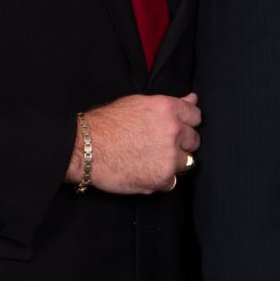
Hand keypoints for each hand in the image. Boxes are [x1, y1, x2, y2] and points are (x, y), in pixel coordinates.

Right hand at [73, 93, 201, 194]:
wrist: (83, 148)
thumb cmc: (105, 124)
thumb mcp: (138, 103)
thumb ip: (170, 104)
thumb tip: (192, 99)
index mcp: (168, 109)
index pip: (196, 117)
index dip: (186, 123)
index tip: (177, 128)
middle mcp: (173, 131)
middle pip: (194, 140)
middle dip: (180, 143)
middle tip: (157, 145)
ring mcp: (170, 156)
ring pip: (186, 161)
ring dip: (172, 162)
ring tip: (148, 159)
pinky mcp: (162, 178)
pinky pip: (172, 181)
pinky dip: (160, 179)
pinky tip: (143, 171)